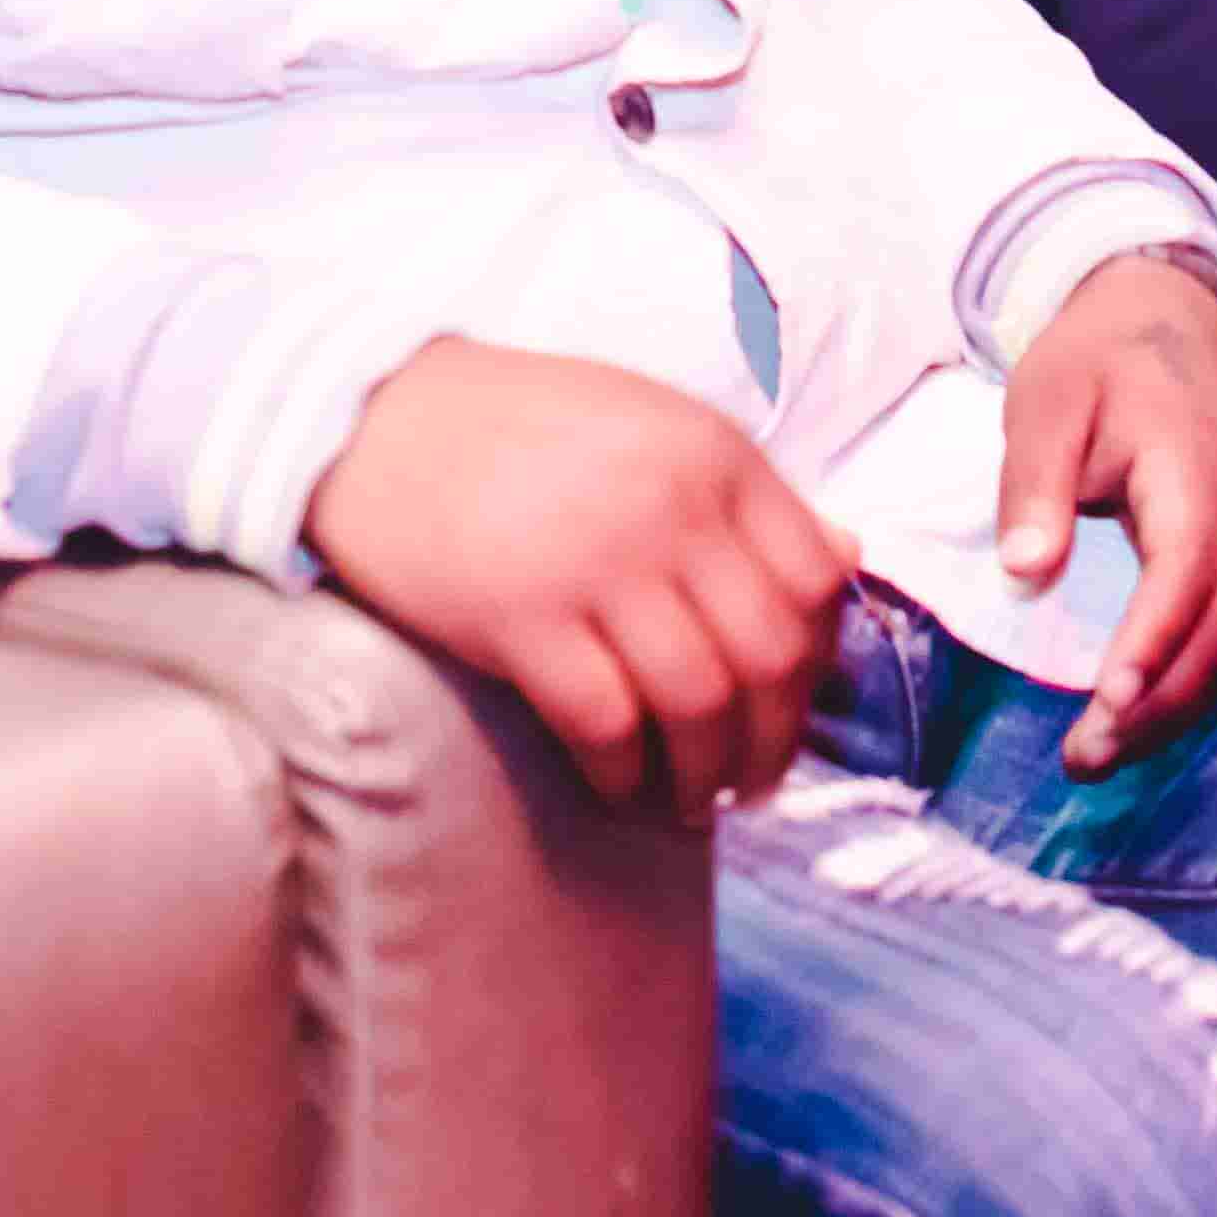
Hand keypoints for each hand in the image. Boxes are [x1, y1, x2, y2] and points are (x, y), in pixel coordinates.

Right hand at [306, 338, 856, 809]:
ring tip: (690, 800)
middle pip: (769, 655)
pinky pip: (605, 722)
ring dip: (704, 773)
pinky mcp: (520, 617)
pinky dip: (623, 771)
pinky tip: (617, 784)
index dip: (818, 661)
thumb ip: (744, 494)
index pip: (816, 579)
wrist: (373, 416)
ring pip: (698, 701)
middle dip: (773, 738)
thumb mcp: (653, 426)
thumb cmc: (519, 427)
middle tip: (753, 780)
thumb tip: (842, 561)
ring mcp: (597, 562)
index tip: (793, 704)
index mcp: (714, 454)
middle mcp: (671, 506)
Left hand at [998, 255, 1216, 777]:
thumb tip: (1024, 572)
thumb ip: (1036, 484)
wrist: (1165, 312)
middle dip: (1161, 703)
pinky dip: (1192, 677)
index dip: (1152, 643)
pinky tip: (1141, 709)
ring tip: (1103, 751)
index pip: (1185, 572)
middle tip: (1086, 756)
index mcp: (1196, 469)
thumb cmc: (1097, 358)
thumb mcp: (1045, 400)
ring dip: (1177, 704)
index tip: (1105, 700)